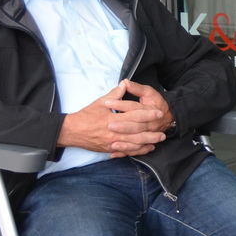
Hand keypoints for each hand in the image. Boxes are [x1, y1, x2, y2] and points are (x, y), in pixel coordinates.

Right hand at [58, 80, 173, 156]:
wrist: (72, 131)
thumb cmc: (86, 116)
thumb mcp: (100, 102)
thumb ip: (115, 94)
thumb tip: (125, 84)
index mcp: (113, 119)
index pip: (135, 116)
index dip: (148, 114)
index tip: (158, 112)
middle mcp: (114, 132)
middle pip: (137, 133)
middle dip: (152, 131)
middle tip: (163, 130)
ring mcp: (112, 143)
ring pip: (134, 144)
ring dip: (148, 142)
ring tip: (159, 140)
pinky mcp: (110, 149)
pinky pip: (127, 152)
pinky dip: (138, 151)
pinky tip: (147, 148)